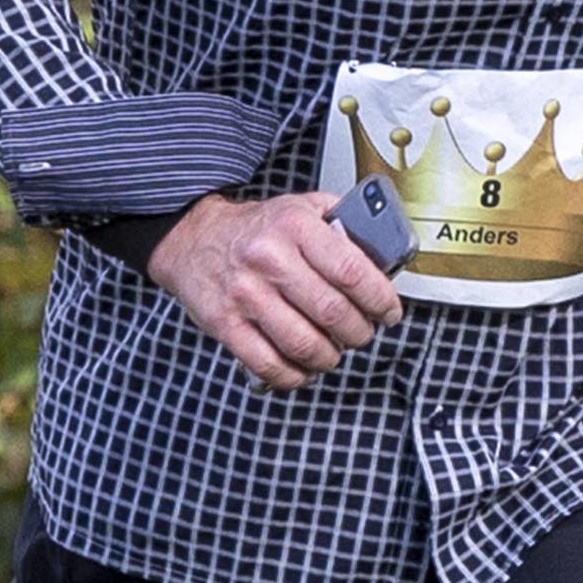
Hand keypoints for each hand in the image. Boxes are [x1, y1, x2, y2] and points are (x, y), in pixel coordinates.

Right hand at [149, 189, 404, 392]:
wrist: (193, 238)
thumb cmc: (255, 228)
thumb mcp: (301, 207)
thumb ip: (342, 223)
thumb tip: (384, 254)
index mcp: (294, 226)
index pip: (351, 271)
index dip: (379, 299)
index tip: (389, 312)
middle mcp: (269, 258)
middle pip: (332, 312)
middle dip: (359, 332)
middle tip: (362, 333)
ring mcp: (245, 294)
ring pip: (304, 344)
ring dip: (329, 357)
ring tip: (334, 352)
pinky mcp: (225, 324)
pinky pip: (269, 364)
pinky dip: (294, 375)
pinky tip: (303, 368)